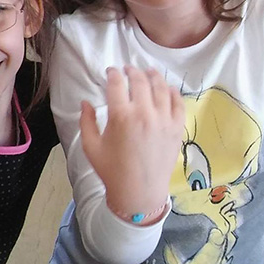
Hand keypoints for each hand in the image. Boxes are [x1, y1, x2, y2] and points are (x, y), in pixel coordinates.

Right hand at [80, 67, 183, 222]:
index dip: (113, 74)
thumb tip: (85, 102)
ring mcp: (164, 120)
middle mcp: (144, 113)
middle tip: (128, 70)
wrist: (139, 193)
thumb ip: (86, 121)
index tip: (111, 72)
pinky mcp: (177, 128)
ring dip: (153, 76)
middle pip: (140, 80)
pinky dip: (172, 91)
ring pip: (161, 86)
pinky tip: (167, 88)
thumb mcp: (91, 147)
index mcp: (120, 116)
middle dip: (132, 71)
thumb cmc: (112, 171)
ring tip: (148, 72)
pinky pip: (178, 102)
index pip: (117, 83)